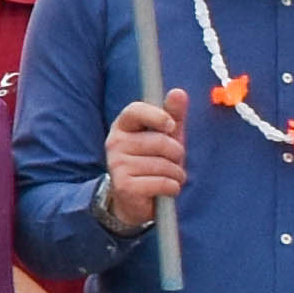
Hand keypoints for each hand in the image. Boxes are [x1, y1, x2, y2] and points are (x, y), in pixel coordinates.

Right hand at [98, 97, 189, 235]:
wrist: (135, 200)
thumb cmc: (152, 163)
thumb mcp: (165, 137)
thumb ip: (173, 115)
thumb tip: (178, 92)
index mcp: (123, 126)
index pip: (135, 110)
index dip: (157, 116)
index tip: (170, 125)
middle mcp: (115, 143)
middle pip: (160, 141)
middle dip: (177, 154)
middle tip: (172, 161)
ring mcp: (117, 165)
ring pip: (164, 165)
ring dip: (176, 175)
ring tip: (168, 178)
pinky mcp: (125, 186)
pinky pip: (163, 182)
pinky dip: (172, 188)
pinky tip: (165, 190)